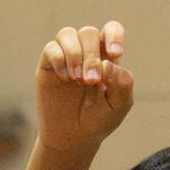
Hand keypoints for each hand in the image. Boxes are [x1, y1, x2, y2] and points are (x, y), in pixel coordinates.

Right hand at [35, 22, 133, 153]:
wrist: (72, 138)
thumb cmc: (98, 121)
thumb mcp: (119, 105)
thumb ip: (123, 82)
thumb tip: (107, 62)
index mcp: (106, 57)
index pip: (111, 30)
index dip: (113, 34)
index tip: (115, 53)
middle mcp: (85, 53)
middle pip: (88, 33)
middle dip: (91, 55)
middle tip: (90, 81)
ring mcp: (65, 58)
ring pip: (67, 34)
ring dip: (74, 54)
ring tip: (75, 78)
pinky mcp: (47, 67)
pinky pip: (51, 49)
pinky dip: (59, 60)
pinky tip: (64, 78)